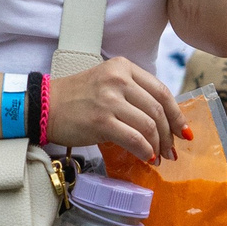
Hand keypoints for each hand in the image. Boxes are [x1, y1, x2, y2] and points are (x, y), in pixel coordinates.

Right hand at [47, 56, 186, 163]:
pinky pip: (133, 138)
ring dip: (158, 145)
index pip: (161, 90)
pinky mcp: (101, 121)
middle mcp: (118, 79)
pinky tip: (146, 158)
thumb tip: (162, 121)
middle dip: (170, 134)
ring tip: (158, 157)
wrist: (43, 106)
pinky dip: (144, 150)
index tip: (183, 130)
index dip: (177, 113)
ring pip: (149, 125)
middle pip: (158, 109)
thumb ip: (133, 94)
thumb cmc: (76, 98)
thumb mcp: (107, 83)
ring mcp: (109, 99)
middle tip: (172, 150)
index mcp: (123, 67)